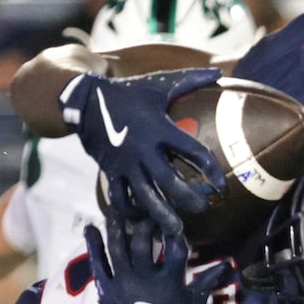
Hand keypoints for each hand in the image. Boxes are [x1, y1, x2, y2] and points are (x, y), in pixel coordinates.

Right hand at [58, 65, 219, 242]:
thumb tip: (219, 72)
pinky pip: (120, 197)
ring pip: (144, 195)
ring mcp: (125, 163)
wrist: (83, 100)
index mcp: (160, 128)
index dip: (209, 169)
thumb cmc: (128, 93)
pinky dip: (131, 212)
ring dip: (161, 215)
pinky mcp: (110, 171)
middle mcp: (143, 148)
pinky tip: (144, 223)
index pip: (192, 151)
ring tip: (176, 231)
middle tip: (201, 208)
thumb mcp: (158, 84)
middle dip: (187, 198)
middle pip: (169, 180)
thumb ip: (190, 80)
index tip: (220, 185)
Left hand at [85, 201, 205, 303]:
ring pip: (118, 246)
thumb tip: (228, 265)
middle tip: (146, 210)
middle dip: (145, 222)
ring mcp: (122, 281)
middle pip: (143, 240)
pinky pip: (98, 264)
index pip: (175, 247)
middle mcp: (145, 276)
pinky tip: (90, 228)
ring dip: (116, 224)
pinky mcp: (106, 288)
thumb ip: (207, 282)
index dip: (176, 231)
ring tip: (116, 206)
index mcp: (169, 280)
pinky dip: (93, 245)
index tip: (175, 218)